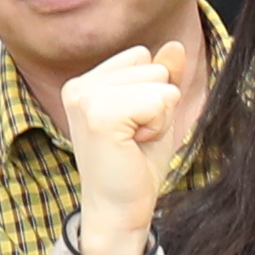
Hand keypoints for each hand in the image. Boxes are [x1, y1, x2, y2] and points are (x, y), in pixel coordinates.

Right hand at [56, 43, 189, 254]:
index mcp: (86, 82)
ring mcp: (86, 98)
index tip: (133, 125)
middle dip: (158, 104)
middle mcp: (80, 85)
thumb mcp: (156, 114)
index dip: (152, 92)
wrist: (120, 209)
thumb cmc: (135, 166)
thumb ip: (164, 79)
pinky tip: (135, 145)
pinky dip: (158, 126)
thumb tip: (175, 45)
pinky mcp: (101, 114)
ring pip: (159, 82)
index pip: (143, 56)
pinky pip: (159, 100)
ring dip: (159, 117)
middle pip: (154, 66)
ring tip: (134, 141)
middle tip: (134, 137)